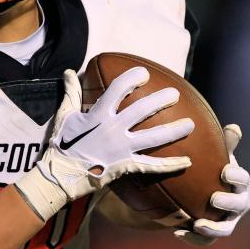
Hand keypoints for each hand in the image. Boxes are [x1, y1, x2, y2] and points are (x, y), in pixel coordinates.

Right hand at [15, 67, 193, 220]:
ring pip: (153, 137)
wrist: (59, 176)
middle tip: (175, 95)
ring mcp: (121, 148)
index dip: (132, 78)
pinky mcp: (125, 166)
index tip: (144, 74)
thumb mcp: (64, 116)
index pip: (118, 88)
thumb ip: (70, 93)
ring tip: (190, 124)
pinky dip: (170, 165)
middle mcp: (112, 129)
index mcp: (98, 114)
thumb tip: (68, 72)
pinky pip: (152, 166)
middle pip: (142, 110)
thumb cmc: (60, 145)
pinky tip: (187, 161)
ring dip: (174, 131)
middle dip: (161, 100)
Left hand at [174, 123, 249, 244]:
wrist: (197, 192)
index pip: (243, 180)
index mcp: (240, 183)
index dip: (236, 177)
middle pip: (239, 205)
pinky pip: (205, 240)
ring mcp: (227, 221)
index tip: (225, 171)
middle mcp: (238, 203)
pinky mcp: (213, 234)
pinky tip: (178, 232)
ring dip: (213, 228)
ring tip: (198, 224)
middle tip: (214, 198)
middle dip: (228, 202)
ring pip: (225, 229)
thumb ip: (224, 144)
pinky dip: (193, 238)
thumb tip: (233, 127)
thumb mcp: (214, 156)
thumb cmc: (210, 169)